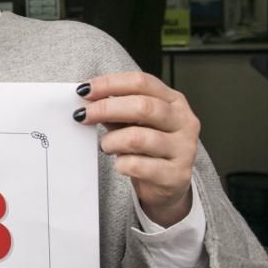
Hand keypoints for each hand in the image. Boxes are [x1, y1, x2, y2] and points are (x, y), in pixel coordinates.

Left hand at [73, 72, 200, 227]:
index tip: (85, 90)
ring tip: (106, 145)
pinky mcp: (176, 175)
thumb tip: (87, 98)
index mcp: (174, 100)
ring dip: (112, 140)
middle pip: (143, 107)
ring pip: (138, 138)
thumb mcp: (133, 122)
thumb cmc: (148, 148)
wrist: (167, 184)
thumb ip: (115, 108)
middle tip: (83, 115)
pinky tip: (120, 164)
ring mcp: (184, 149)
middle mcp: (184, 121)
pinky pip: (138, 166)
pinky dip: (121, 164)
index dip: (110, 83)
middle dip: (106, 109)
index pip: (142, 82)